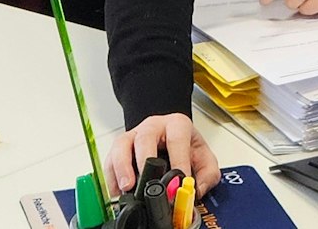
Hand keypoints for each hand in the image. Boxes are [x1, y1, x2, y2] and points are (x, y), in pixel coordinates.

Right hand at [107, 112, 221, 196]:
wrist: (168, 135)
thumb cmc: (184, 145)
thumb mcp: (203, 156)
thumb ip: (208, 173)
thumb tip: (197, 190)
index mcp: (176, 125)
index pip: (177, 139)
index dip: (178, 161)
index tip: (179, 181)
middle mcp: (152, 127)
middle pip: (145, 138)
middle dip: (144, 160)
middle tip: (148, 181)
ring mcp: (133, 136)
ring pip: (122, 145)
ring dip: (122, 167)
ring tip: (126, 187)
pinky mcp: (119, 149)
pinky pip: (110, 160)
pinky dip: (112, 178)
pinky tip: (117, 192)